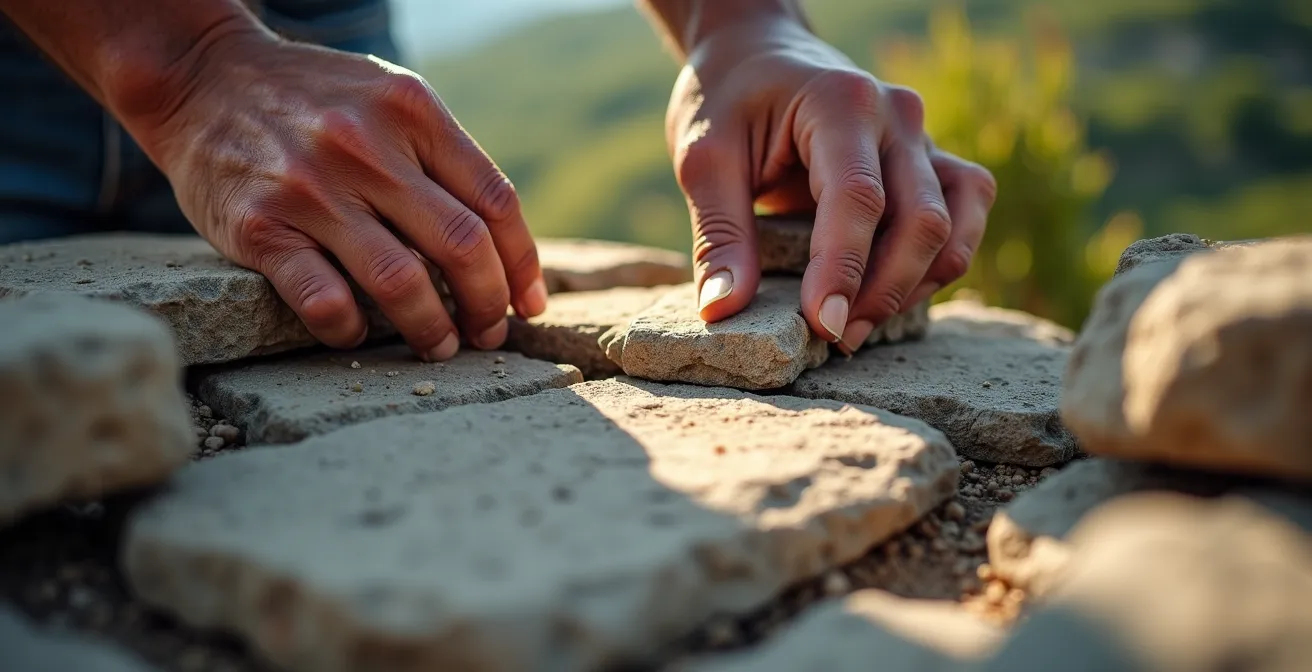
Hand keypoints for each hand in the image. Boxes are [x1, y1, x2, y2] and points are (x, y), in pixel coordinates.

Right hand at [131, 28, 546, 360]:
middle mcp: (368, 146)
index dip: (522, 265)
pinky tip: (357, 335)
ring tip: (440, 346)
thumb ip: (440, 157)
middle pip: (462, 245)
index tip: (530, 305)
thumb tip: (502, 245)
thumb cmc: (313, 100)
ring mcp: (312, 186)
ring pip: (402, 282)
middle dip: (488, 304)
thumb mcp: (387, 100)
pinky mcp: (261, 226)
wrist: (200, 77)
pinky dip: (350, 330)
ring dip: (432, 329)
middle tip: (488, 334)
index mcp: (413, 111)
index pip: (495, 201)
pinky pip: (324, 301)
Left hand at [665, 17, 996, 350]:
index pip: (858, 198)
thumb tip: (724, 310)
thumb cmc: (728, 101)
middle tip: (836, 340)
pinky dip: (938, 265)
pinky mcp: (934, 162)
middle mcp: (899, 116)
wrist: (760, 54)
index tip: (826, 327)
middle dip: (883, 292)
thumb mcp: (704, 159)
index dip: (845, 269)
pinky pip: (965, 217)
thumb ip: (718, 234)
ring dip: (916, 286)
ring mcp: (924, 138)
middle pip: (920, 220)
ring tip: (860, 326)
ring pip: (954, 226)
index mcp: (841, 102)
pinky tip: (891, 295)